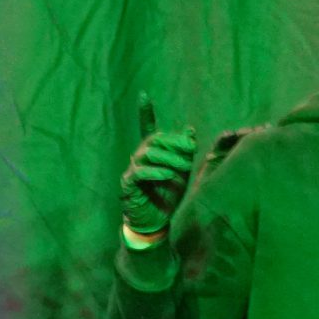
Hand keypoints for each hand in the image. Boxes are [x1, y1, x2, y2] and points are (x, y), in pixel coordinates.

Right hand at [121, 95, 197, 239]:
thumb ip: (184, 153)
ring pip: (147, 153)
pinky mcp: (128, 185)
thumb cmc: (167, 198)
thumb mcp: (182, 173)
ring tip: (183, 168)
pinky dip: (155, 172)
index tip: (144, 95)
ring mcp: (131, 171)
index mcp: (151, 154)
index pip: (147, 129)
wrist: (156, 223)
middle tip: (189, 151)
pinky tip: (168, 176)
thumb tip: (190, 130)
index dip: (145, 113)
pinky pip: (139, 172)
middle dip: (174, 143)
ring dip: (169, 158)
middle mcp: (138, 159)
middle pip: (154, 140)